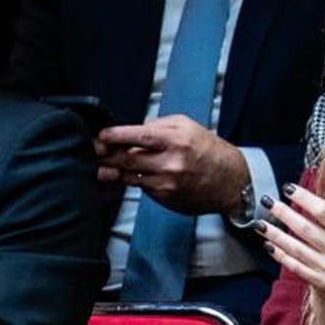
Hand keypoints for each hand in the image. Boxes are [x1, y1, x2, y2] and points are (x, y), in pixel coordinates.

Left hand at [96, 116, 250, 214]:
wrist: (230, 181)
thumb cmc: (208, 150)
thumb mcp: (186, 126)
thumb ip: (158, 126)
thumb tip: (132, 132)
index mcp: (176, 140)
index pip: (139, 137)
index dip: (116, 136)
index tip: (102, 136)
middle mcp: (170, 163)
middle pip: (128, 159)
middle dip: (107, 155)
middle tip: (94, 151)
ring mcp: (167, 184)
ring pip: (130, 176)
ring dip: (113, 171)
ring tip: (100, 166)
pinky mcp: (165, 198)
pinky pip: (141, 188)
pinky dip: (132, 181)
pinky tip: (124, 176)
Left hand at [260, 176, 324, 324]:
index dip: (305, 199)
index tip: (289, 188)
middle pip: (306, 229)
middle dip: (284, 213)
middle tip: (268, 201)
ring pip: (297, 248)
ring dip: (276, 235)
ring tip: (260, 223)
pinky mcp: (321, 284)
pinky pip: (297, 267)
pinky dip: (281, 256)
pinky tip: (269, 246)